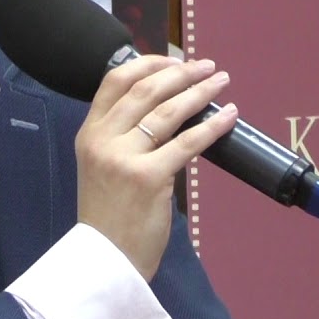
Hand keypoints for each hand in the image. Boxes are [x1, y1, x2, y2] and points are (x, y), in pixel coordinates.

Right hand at [74, 55, 237, 279]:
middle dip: (180, 73)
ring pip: (168, 111)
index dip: (146, 63)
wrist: (105, 259)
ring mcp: (124, 157)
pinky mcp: (149, 177)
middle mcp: (102, 139)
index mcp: (89, 133)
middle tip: (206, 66)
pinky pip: (188, 142)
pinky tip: (230, 117)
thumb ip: (121, 137)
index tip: (172, 60)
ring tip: (220, 82)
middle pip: (145, 90)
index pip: (114, 81)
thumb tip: (167, 109)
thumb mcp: (101, 166)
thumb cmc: (109, 215)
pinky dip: (213, 126)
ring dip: (200, 91)